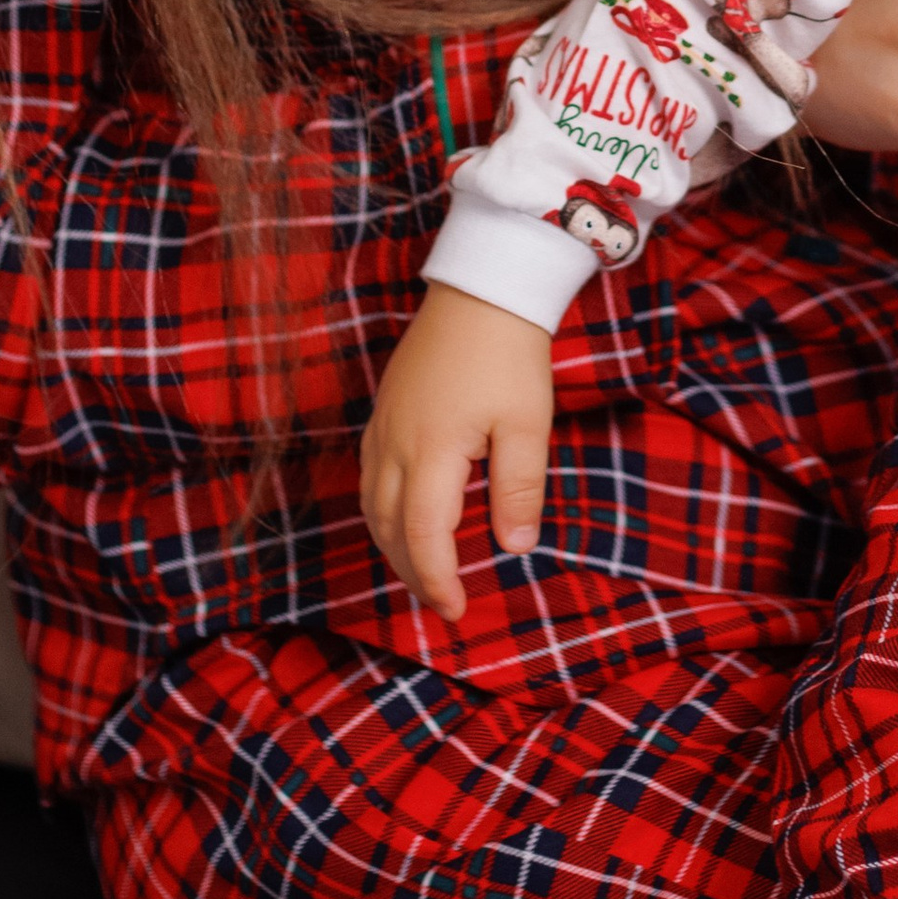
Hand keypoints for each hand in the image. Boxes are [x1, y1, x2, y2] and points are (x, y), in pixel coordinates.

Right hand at [361, 284, 553, 621]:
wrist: (482, 287)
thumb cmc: (509, 354)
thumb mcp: (527, 424)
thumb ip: (518, 489)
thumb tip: (515, 547)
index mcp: (431, 452)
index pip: (423, 536)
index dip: (437, 579)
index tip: (456, 611)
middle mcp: (395, 444)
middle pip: (388, 528)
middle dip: (412, 572)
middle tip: (442, 602)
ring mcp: (383, 425)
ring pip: (371, 505)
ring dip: (392, 545)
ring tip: (423, 571)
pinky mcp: (384, 409)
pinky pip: (370, 476)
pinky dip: (382, 511)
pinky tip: (403, 516)